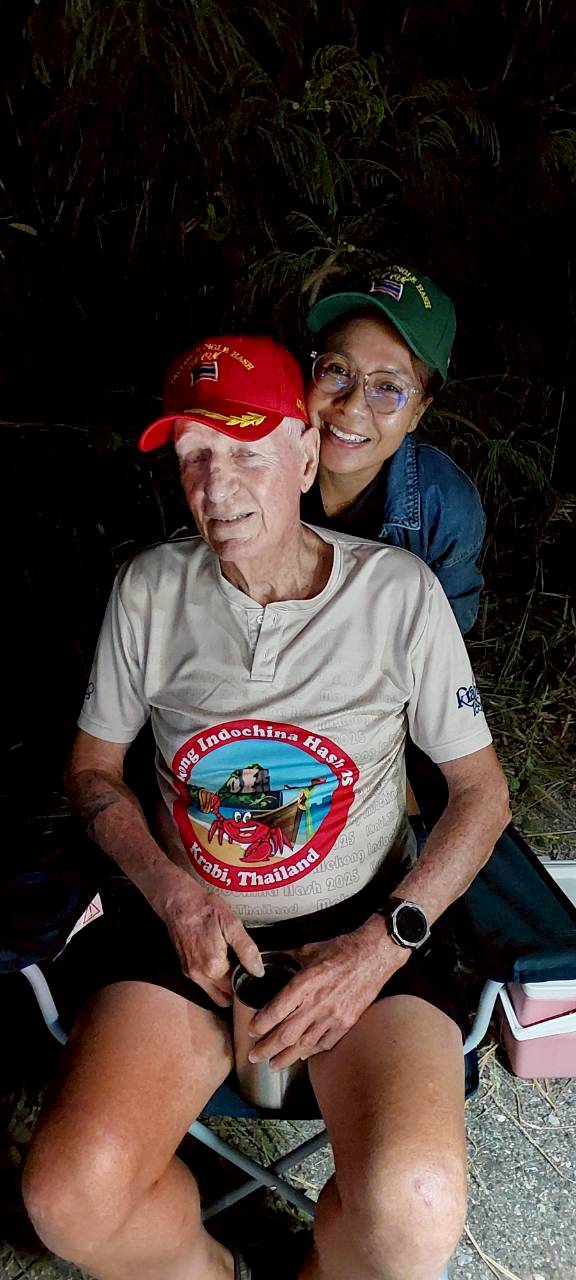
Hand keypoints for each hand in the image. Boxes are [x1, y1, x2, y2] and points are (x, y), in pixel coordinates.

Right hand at [154, 874, 264, 1006]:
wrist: (178, 902)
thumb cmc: (206, 910)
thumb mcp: (232, 925)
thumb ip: (247, 950)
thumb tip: (258, 971)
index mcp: (213, 968)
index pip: (234, 991)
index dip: (245, 983)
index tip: (252, 974)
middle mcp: (199, 976)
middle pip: (222, 998)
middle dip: (234, 991)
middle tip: (245, 974)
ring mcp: (190, 973)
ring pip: (211, 992)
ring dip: (223, 986)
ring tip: (235, 966)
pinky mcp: (184, 967)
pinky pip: (203, 983)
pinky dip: (213, 979)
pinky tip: (221, 960)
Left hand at [247, 916, 406, 1069]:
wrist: (375, 954)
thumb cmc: (343, 949)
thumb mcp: (310, 949)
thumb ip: (287, 956)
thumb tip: (267, 957)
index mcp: (304, 984)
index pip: (275, 1012)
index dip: (260, 1025)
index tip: (252, 1031)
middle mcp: (316, 1004)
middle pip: (285, 1034)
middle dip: (266, 1049)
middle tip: (254, 1056)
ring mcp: (333, 1016)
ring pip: (303, 1045)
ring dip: (285, 1057)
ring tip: (273, 1064)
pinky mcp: (347, 1023)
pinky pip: (325, 1044)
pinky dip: (311, 1052)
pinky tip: (302, 1055)